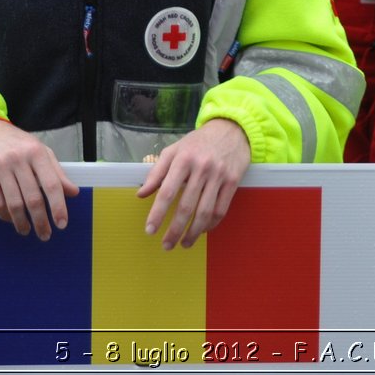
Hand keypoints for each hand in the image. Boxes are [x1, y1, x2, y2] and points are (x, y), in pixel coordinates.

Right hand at [0, 119, 79, 238]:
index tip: (62, 223)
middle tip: (45, 234)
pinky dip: (5, 216)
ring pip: (14, 203)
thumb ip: (56, 172)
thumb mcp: (40, 150)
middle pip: (33, 198)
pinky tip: (10, 219)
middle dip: (41, 221)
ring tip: (26, 230)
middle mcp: (19, 159)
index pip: (52, 184)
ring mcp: (0, 167)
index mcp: (37, 152)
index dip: (58, 206)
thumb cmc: (15, 142)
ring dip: (22, 222)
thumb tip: (73, 192)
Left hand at [136, 119, 250, 248]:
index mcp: (182, 159)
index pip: (167, 192)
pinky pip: (221, 209)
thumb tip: (141, 194)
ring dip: (193, 233)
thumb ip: (156, 172)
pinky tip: (202, 231)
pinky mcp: (233, 181)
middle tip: (166, 245)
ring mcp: (219, 175)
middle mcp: (201, 168)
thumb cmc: (198, 142)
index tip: (150, 230)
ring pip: (204, 212)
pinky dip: (211, 224)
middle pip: (186, 207)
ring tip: (184, 244)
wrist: (231, 129)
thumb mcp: (174, 150)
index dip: (157, 214)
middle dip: (174, 230)